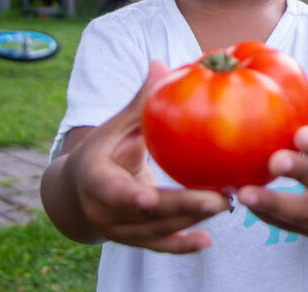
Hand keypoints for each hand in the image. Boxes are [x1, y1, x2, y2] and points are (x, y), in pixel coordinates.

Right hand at [44, 61, 228, 253]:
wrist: (80, 189)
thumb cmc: (105, 148)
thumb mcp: (117, 124)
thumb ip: (139, 101)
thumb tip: (160, 63)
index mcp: (94, 178)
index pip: (110, 189)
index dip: (128, 195)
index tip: (149, 197)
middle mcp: (102, 210)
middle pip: (144, 215)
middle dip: (181, 207)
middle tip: (219, 198)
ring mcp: (117, 230)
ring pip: (156, 231)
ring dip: (191, 220)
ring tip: (227, 205)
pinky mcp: (133, 239)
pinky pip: (158, 245)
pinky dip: (181, 245)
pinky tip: (206, 240)